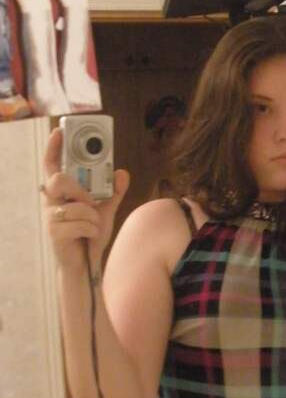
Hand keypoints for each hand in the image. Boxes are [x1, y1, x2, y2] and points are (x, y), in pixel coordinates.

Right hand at [41, 127, 129, 272]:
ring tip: (92, 226)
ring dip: (93, 218)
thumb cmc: (90, 236)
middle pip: (59, 180)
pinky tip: (89, 237)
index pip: (53, 166)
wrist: (86, 265)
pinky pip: (82, 224)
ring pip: (77, 206)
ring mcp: (51, 218)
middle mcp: (52, 203)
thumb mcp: (105, 212)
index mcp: (62, 194)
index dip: (53, 148)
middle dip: (80, 189)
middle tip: (91, 201)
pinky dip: (93, 230)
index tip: (58, 132)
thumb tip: (123, 172)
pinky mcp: (55, 234)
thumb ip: (113, 192)